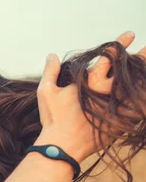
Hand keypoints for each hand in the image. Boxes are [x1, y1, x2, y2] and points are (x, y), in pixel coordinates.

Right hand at [34, 31, 144, 162]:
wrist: (62, 147)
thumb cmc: (53, 119)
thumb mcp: (46, 92)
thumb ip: (50, 71)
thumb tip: (52, 55)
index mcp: (91, 82)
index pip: (109, 57)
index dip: (119, 44)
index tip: (130, 34)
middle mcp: (107, 93)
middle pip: (128, 71)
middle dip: (140, 58)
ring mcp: (116, 108)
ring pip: (135, 89)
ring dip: (142, 79)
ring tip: (144, 71)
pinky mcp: (121, 123)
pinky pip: (137, 109)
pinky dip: (140, 101)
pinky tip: (142, 95)